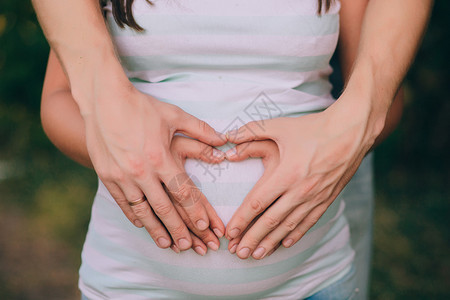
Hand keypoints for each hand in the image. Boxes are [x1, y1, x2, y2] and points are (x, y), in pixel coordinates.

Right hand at [84, 86, 226, 250]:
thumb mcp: (174, 115)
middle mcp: (141, 171)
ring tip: (167, 244)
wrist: (103, 100)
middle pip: (163, 208)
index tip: (204, 228)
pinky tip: (142, 225)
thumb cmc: (141, 107)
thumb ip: (201, 130)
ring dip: (155, 229)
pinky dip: (134, 216)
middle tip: (188, 247)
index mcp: (160, 157)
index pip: (182, 192)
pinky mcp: (107, 175)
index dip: (194, 212)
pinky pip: (122, 202)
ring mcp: (121, 175)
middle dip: (178, 229)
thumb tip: (224, 140)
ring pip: (142, 210)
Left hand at [224, 99, 376, 259]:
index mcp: (286, 174)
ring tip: (257, 255)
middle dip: (252, 238)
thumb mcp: (280, 126)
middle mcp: (300, 190)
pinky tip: (285, 244)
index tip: (230, 233)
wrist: (350, 132)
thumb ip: (251, 132)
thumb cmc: (312, 128)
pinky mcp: (326, 199)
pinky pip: (308, 222)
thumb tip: (228, 137)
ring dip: (271, 242)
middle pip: (271, 221)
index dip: (242, 220)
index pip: (258, 203)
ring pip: (288, 226)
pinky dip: (295, 235)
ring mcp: (315, 198)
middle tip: (239, 254)